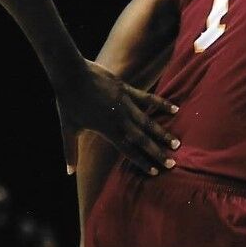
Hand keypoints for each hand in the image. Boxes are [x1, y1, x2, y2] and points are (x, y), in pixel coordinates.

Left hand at [56, 60, 176, 174]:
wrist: (71, 73)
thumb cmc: (68, 102)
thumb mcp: (68, 129)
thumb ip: (70, 151)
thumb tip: (69, 173)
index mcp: (107, 130)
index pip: (128, 150)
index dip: (141, 161)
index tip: (155, 171)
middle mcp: (119, 119)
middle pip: (142, 139)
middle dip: (157, 152)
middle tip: (172, 163)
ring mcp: (125, 103)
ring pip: (148, 122)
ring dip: (163, 133)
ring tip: (177, 144)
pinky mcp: (127, 90)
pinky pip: (148, 99)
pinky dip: (162, 104)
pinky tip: (175, 109)